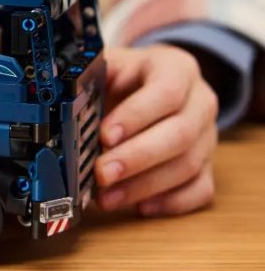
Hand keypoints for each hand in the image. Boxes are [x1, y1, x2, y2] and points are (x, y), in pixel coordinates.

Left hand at [96, 45, 218, 215]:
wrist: (152, 82)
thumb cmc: (127, 75)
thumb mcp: (110, 63)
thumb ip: (91, 76)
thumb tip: (62, 94)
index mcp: (176, 68)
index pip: (166, 91)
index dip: (136, 116)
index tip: (104, 135)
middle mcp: (200, 102)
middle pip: (180, 134)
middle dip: (136, 158)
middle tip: (101, 173)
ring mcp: (208, 136)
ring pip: (188, 166)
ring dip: (144, 186)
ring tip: (108, 196)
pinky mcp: (208, 164)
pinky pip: (200, 189)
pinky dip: (171, 202)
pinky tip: (140, 207)